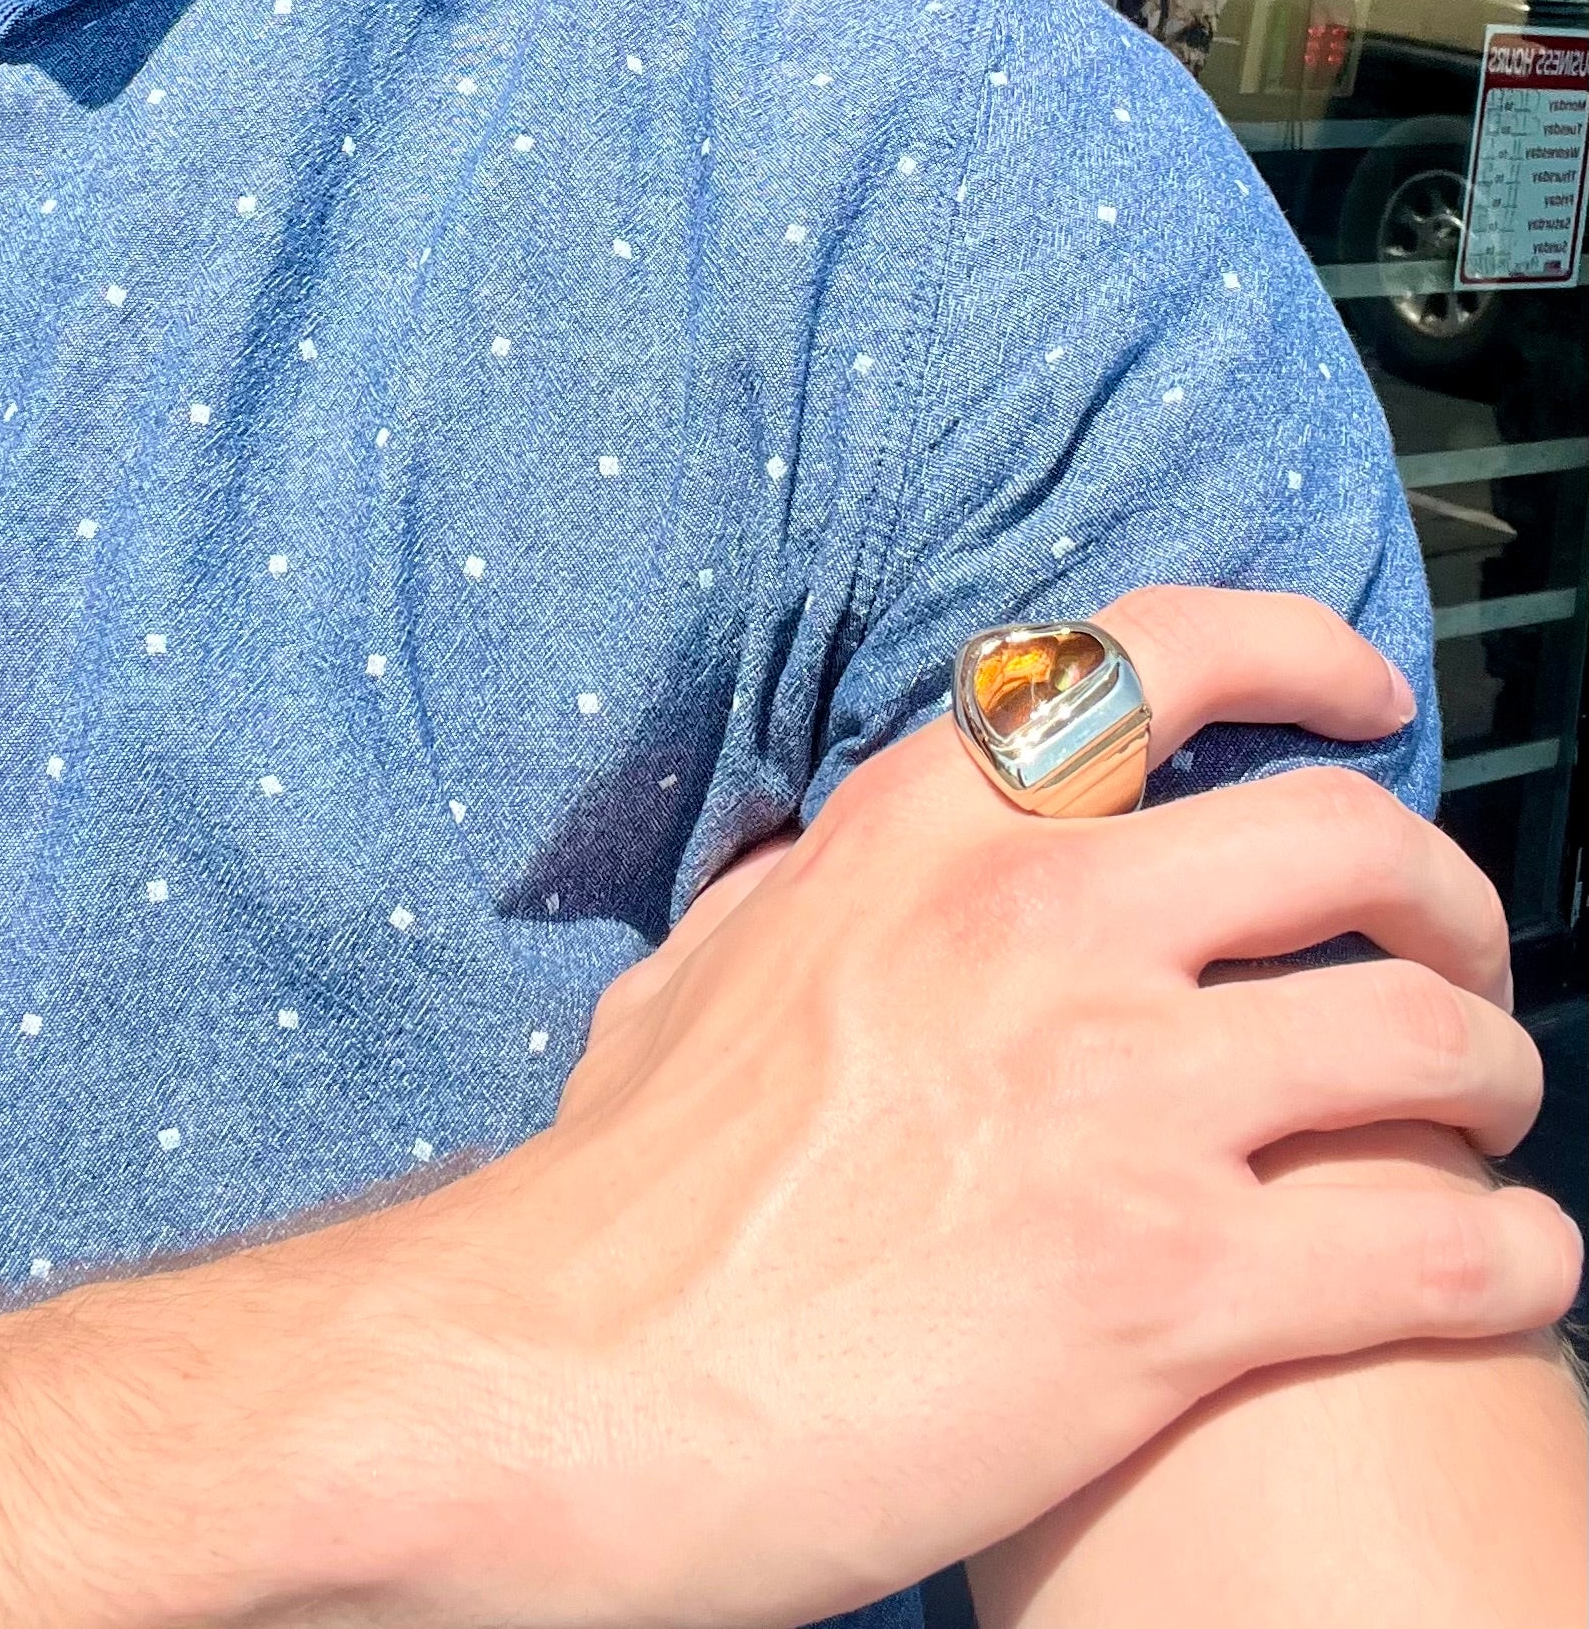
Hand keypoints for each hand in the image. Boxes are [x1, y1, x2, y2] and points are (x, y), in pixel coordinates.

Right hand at [462, 587, 1577, 1628]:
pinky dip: (1513, 1256)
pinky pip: (1442, 1245)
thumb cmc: (613, 1203)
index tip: (1364, 702)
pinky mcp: (1167, 1286)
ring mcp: (1113, 1097)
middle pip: (1350, 842)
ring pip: (1430, 1036)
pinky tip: (1506, 1269)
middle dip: (1445, 898)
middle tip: (1449, 961)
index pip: (1151, 661)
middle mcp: (1037, 929)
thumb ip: (791, 905)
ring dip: (1490, 1078)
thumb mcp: (689, 986)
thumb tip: (823, 874)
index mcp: (918, 844)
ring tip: (1479, 1128)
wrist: (550, 1390)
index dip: (1299, 654)